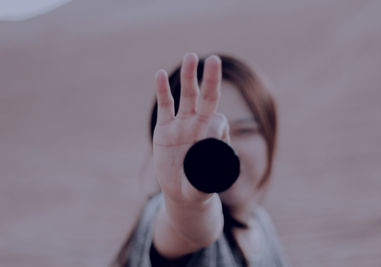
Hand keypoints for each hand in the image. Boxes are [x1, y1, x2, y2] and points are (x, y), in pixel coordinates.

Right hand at [153, 53, 229, 203]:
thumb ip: (209, 170)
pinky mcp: (165, 127)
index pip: (218, 121)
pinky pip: (165, 106)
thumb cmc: (200, 186)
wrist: (183, 192)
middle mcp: (199, 124)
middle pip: (207, 97)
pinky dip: (162, 90)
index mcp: (214, 135)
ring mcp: (182, 123)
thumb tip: (210, 154)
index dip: (216, 128)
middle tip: (214, 60)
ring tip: (191, 57)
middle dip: (211, 79)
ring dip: (189, 77)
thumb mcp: (207, 180)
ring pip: (187, 96)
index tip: (210, 146)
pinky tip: (160, 74)